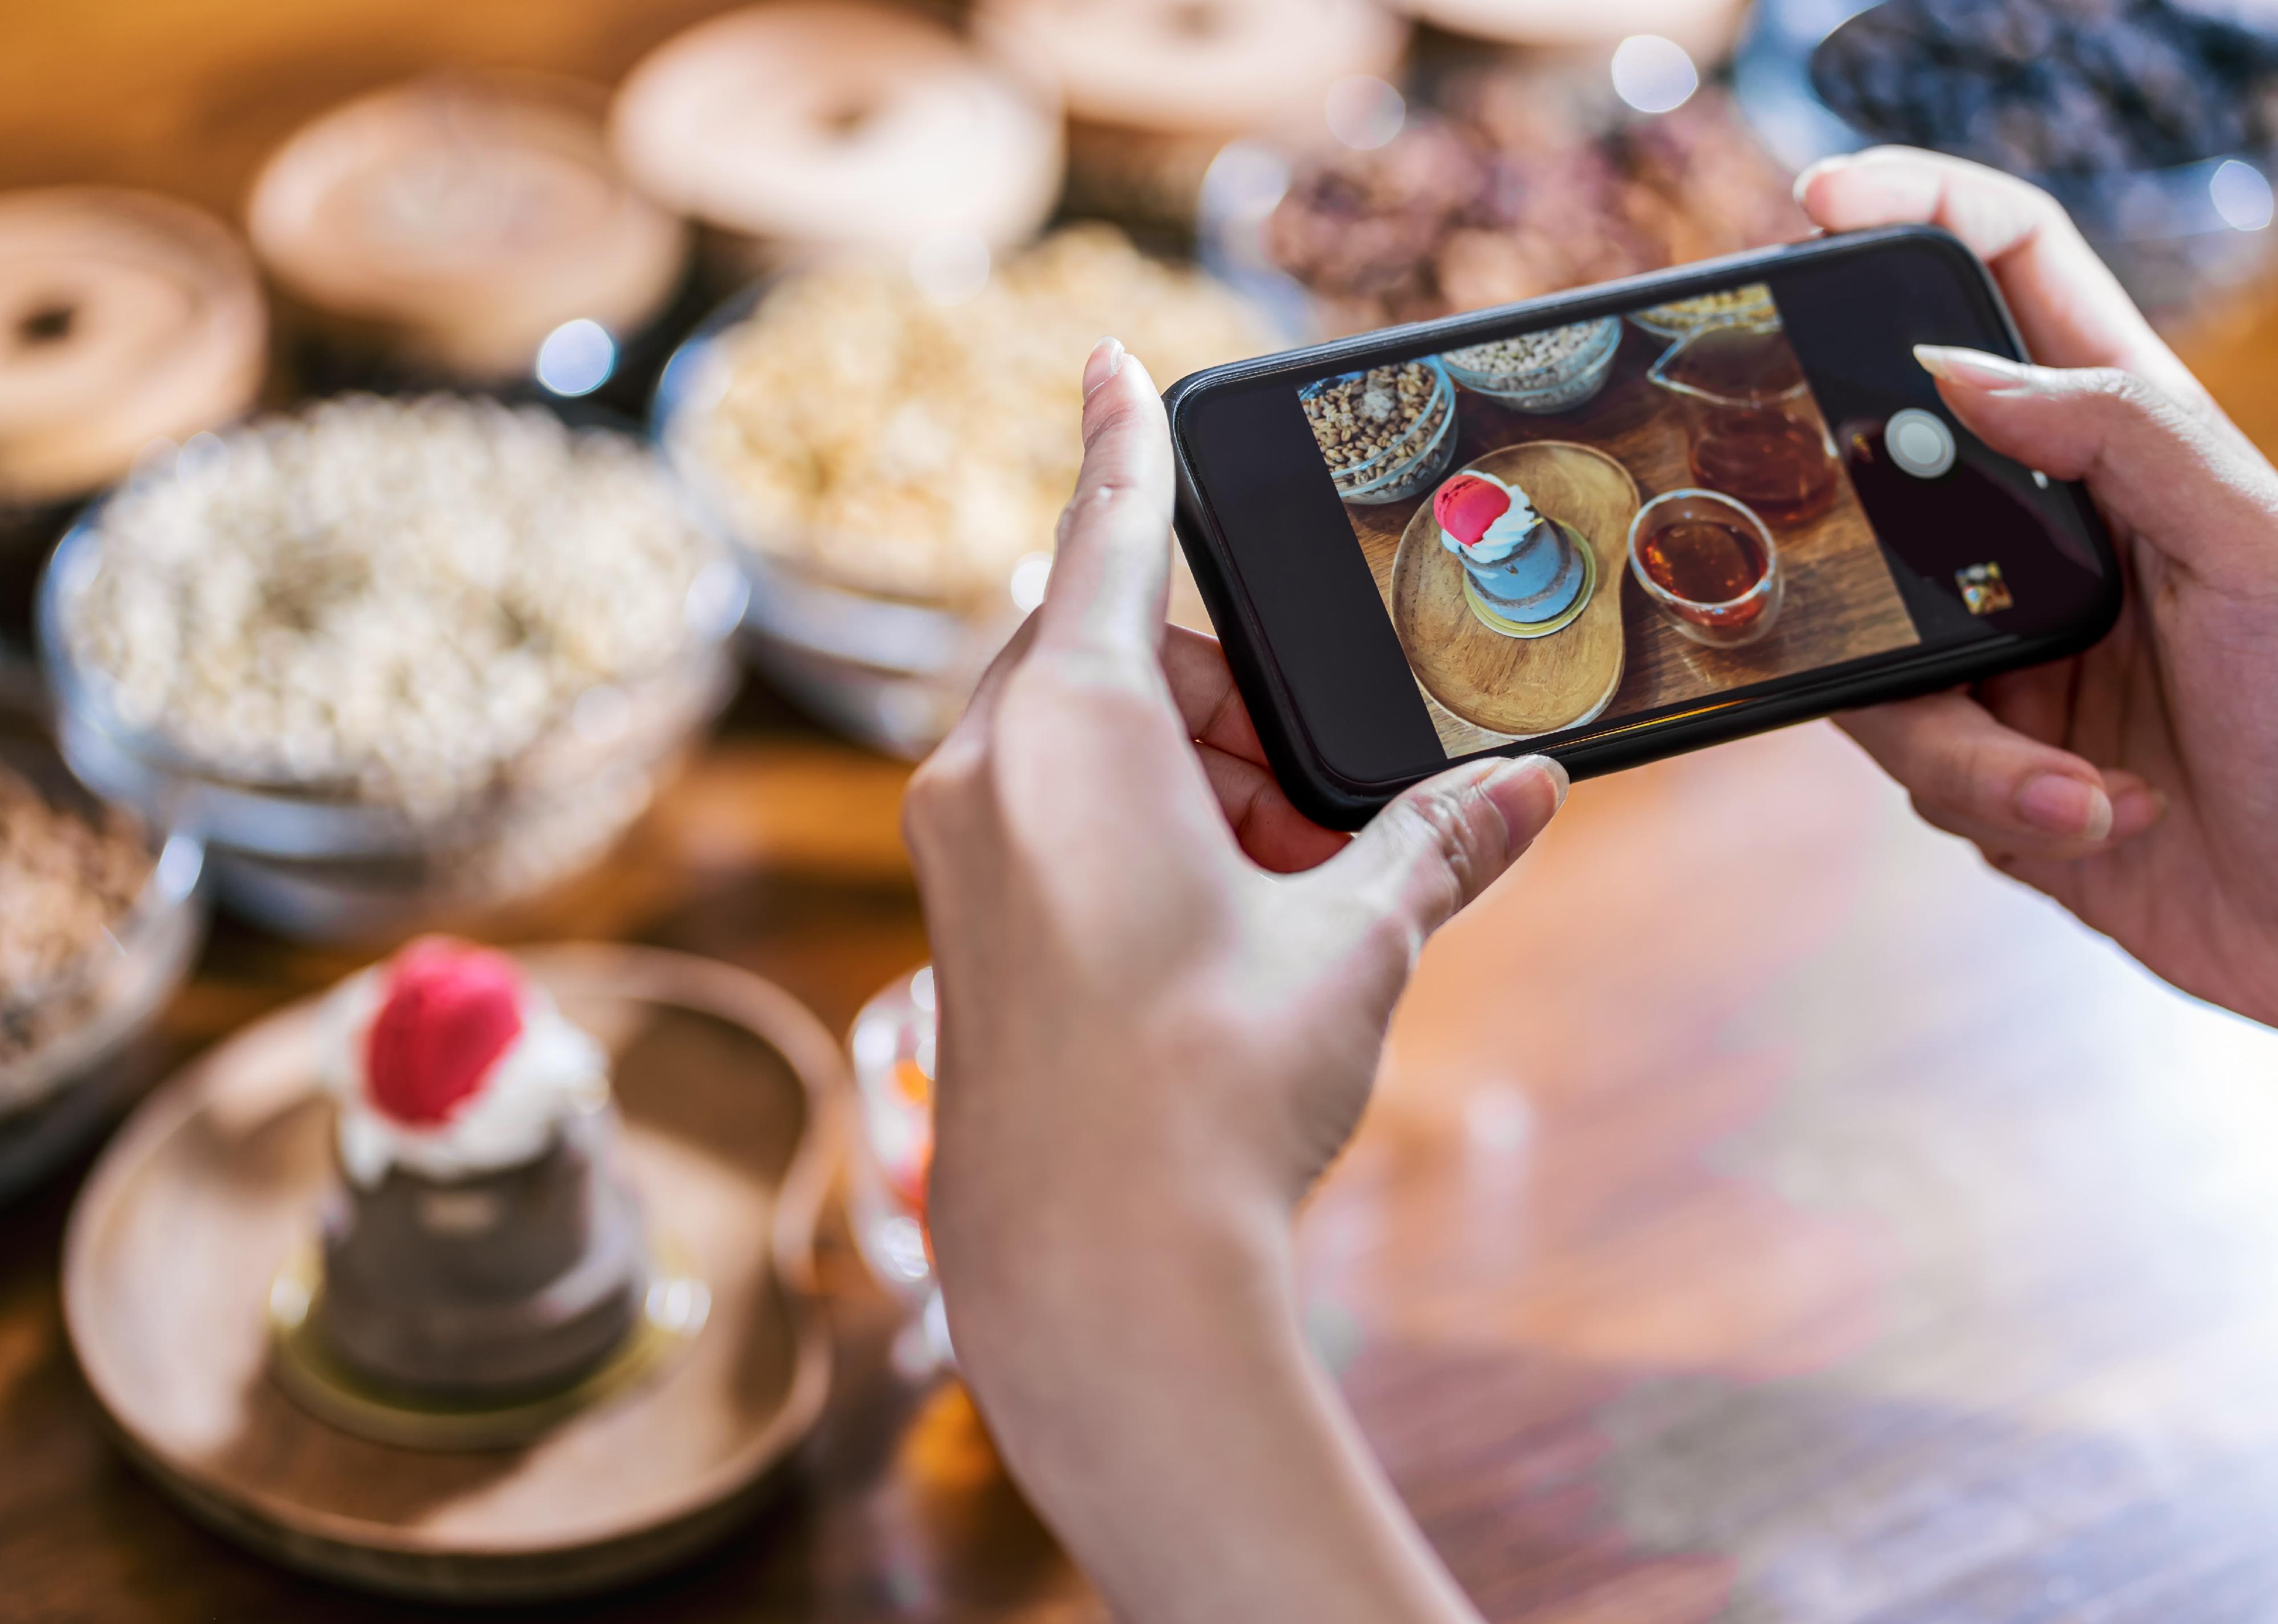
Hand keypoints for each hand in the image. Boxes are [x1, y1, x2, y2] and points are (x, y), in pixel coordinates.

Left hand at [902, 337, 1565, 1623]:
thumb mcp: (1348, 941)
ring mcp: (963, 849)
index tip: (1108, 362)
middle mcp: (989, 770)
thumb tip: (1529, 791)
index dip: (1123, 441)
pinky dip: (1143, 836)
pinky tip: (1224, 928)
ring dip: (1196, 783)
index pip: (1107, 535)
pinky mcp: (965, 922)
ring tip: (1283, 890)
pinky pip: (1054, 819)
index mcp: (1072, 731)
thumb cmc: (1210, 1088)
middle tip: (1313, 801)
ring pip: (1086, 745)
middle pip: (1116, 657)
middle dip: (1227, 704)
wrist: (1095, 1273)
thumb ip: (1435, 843)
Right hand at [1800, 147, 2277, 1026]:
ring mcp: (2008, 653)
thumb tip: (1956, 370)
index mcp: (2124, 447)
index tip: (1819, 203)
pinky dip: (2000, 805)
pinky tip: (2096, 819)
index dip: (1918, 214)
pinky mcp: (1990, 767)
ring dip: (1971, 744)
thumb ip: (2118, 436)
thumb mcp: (2253, 544)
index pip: (2014, 277)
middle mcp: (2048, 539)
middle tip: (1893, 598)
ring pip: (1880, 662)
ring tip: (2080, 783)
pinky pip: (1919, 771)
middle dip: (1867, 548)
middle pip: (1887, 483)